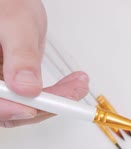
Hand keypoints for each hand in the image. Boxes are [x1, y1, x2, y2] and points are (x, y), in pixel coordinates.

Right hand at [0, 0, 88, 127]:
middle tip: (72, 91)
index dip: (9, 109)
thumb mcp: (15, 23)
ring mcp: (1, 85)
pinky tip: (71, 85)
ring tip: (77, 84)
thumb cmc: (6, 4)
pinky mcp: (12, 86)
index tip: (34, 108)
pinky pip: (32, 99)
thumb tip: (27, 87)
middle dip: (43, 105)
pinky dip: (54, 95)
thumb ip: (21, 55)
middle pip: (8, 109)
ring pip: (23, 107)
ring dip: (54, 101)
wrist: (11, 2)